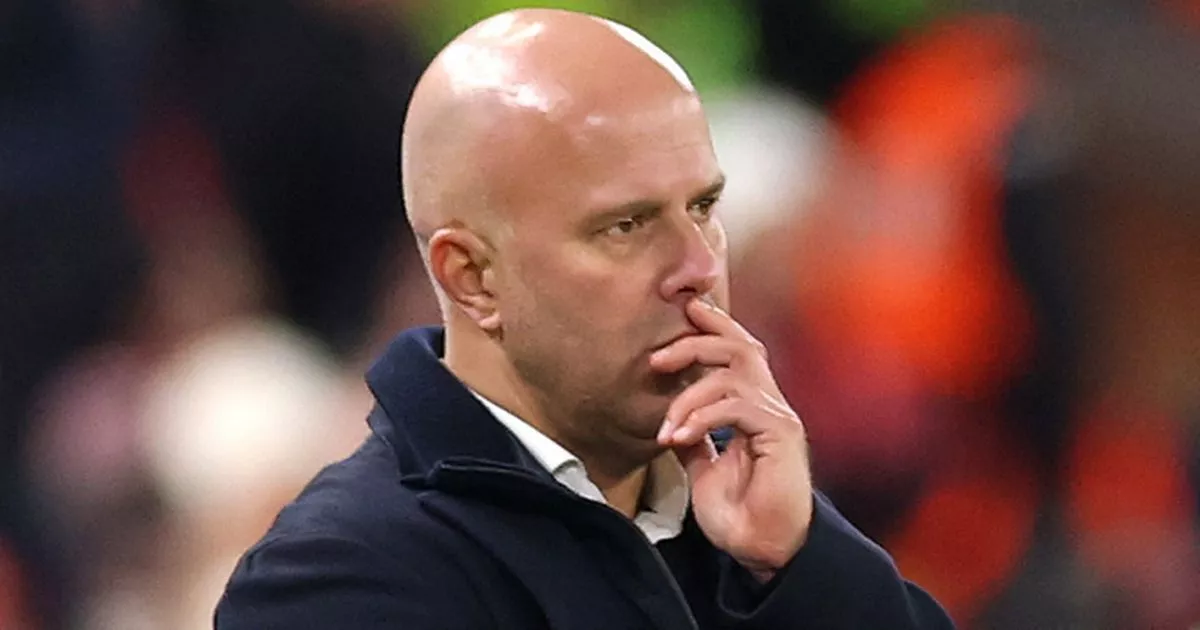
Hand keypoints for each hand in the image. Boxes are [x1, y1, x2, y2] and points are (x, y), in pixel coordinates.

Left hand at [651, 298, 812, 581]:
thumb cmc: (740, 514)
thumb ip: (695, 438)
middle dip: (698, 340)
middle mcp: (771, 405)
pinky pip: (736, 406)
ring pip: (735, 372)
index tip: (684, 310)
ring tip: (666, 424)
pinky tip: (678, 438)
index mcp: (754, 408)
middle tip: (657, 358)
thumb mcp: (704, 468)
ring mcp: (778, 417)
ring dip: (690, 393)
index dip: (715, 326)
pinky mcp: (780, 433)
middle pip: (741, 347)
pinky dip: (701, 417)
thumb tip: (673, 419)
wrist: (766, 550)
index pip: (739, 352)